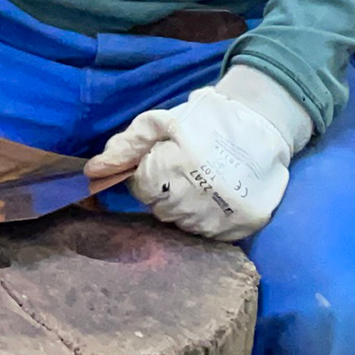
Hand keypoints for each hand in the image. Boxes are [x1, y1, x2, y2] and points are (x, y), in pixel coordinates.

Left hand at [90, 62, 313, 240]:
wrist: (262, 124)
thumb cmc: (205, 120)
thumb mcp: (160, 122)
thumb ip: (125, 146)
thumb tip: (93, 171)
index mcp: (169, 171)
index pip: (141, 189)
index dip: (152, 173)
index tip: (170, 160)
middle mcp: (192, 200)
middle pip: (160, 209)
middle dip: (167, 190)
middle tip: (188, 170)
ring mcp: (218, 217)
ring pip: (183, 224)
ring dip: (187, 206)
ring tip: (204, 181)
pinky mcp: (240, 227)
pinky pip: (209, 233)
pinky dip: (209, 218)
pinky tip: (218, 196)